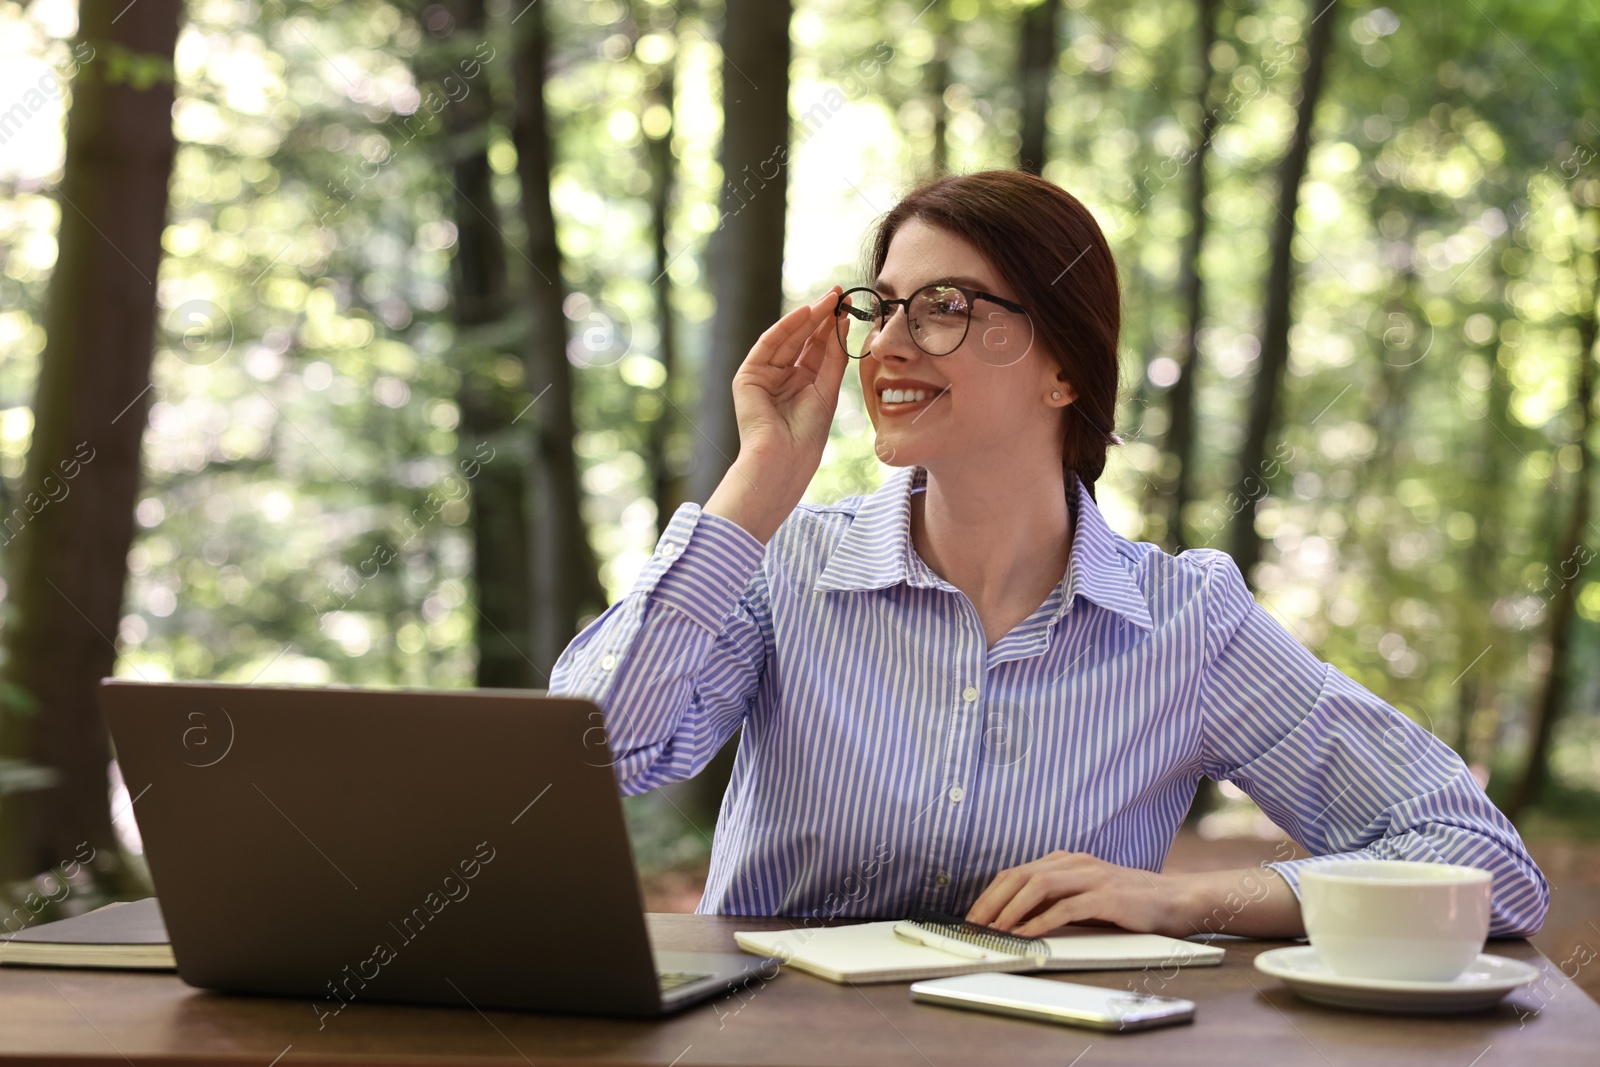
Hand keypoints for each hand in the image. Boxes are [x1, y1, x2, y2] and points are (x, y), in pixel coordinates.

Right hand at [705, 285, 848, 541]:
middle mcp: (782, 376)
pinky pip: (768, 345)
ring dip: (807, 317)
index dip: (832, 326)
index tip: (849, 306)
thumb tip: (842, 323)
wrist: (784, 460)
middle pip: (803, 339)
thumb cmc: (808, 436)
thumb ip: (833, 357)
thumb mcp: (828, 390)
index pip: (817, 347)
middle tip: (839, 293)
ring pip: (787, 338)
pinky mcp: (748, 376)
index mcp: (802, 383)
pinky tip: (804, 313)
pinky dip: (785, 327)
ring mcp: (763, 375)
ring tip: (829, 300)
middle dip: (820, 316)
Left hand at [964, 852, 1196, 938]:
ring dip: (1011, 910)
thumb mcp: (1084, 898)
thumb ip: (1054, 902)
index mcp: (1065, 861)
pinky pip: (1066, 907)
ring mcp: (1091, 876)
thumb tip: (1015, 921)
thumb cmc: (1127, 904)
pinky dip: (1041, 921)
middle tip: (973, 926)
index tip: (972, 917)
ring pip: (1038, 886)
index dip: (990, 894)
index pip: (1016, 872)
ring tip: (995, 930)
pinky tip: (1027, 934)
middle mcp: (1075, 863)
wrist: (1174, 900)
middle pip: (1020, 876)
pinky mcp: (1107, 896)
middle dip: (991, 902)